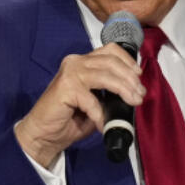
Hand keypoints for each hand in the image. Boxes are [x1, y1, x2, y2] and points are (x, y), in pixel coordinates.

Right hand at [15, 44, 144, 167]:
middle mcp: (76, 62)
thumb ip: (109, 93)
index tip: (139, 76)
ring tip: (132, 102)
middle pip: (111, 61)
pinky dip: (100, 114)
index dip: (128, 61)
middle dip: (130, 78)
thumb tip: (134, 93)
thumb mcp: (95, 102)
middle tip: (139, 95)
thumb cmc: (69, 120)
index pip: (110, 50)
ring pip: (105, 75)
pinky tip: (103, 125)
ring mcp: (70, 73)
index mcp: (83, 62)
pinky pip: (91, 100)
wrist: (44, 134)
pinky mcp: (65, 88)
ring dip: (123, 89)